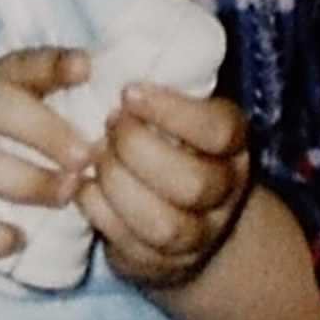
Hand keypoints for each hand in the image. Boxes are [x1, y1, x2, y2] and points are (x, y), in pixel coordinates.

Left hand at [78, 78, 257, 291]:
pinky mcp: (160, 264)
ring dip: (117, 185)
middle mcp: (225, 195)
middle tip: (108, 125)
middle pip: (192, 183)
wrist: (190, 222)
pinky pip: (127, 243)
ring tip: (95, 157)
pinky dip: (98, 210)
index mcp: (234, 148)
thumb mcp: (181, 117)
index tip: (128, 91)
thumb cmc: (173, 146)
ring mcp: (197, 237)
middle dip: (137, 150)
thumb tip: (107, 55)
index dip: (173, 112)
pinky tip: (84, 185)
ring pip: (162, 223)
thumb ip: (161, 95)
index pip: (220, 131)